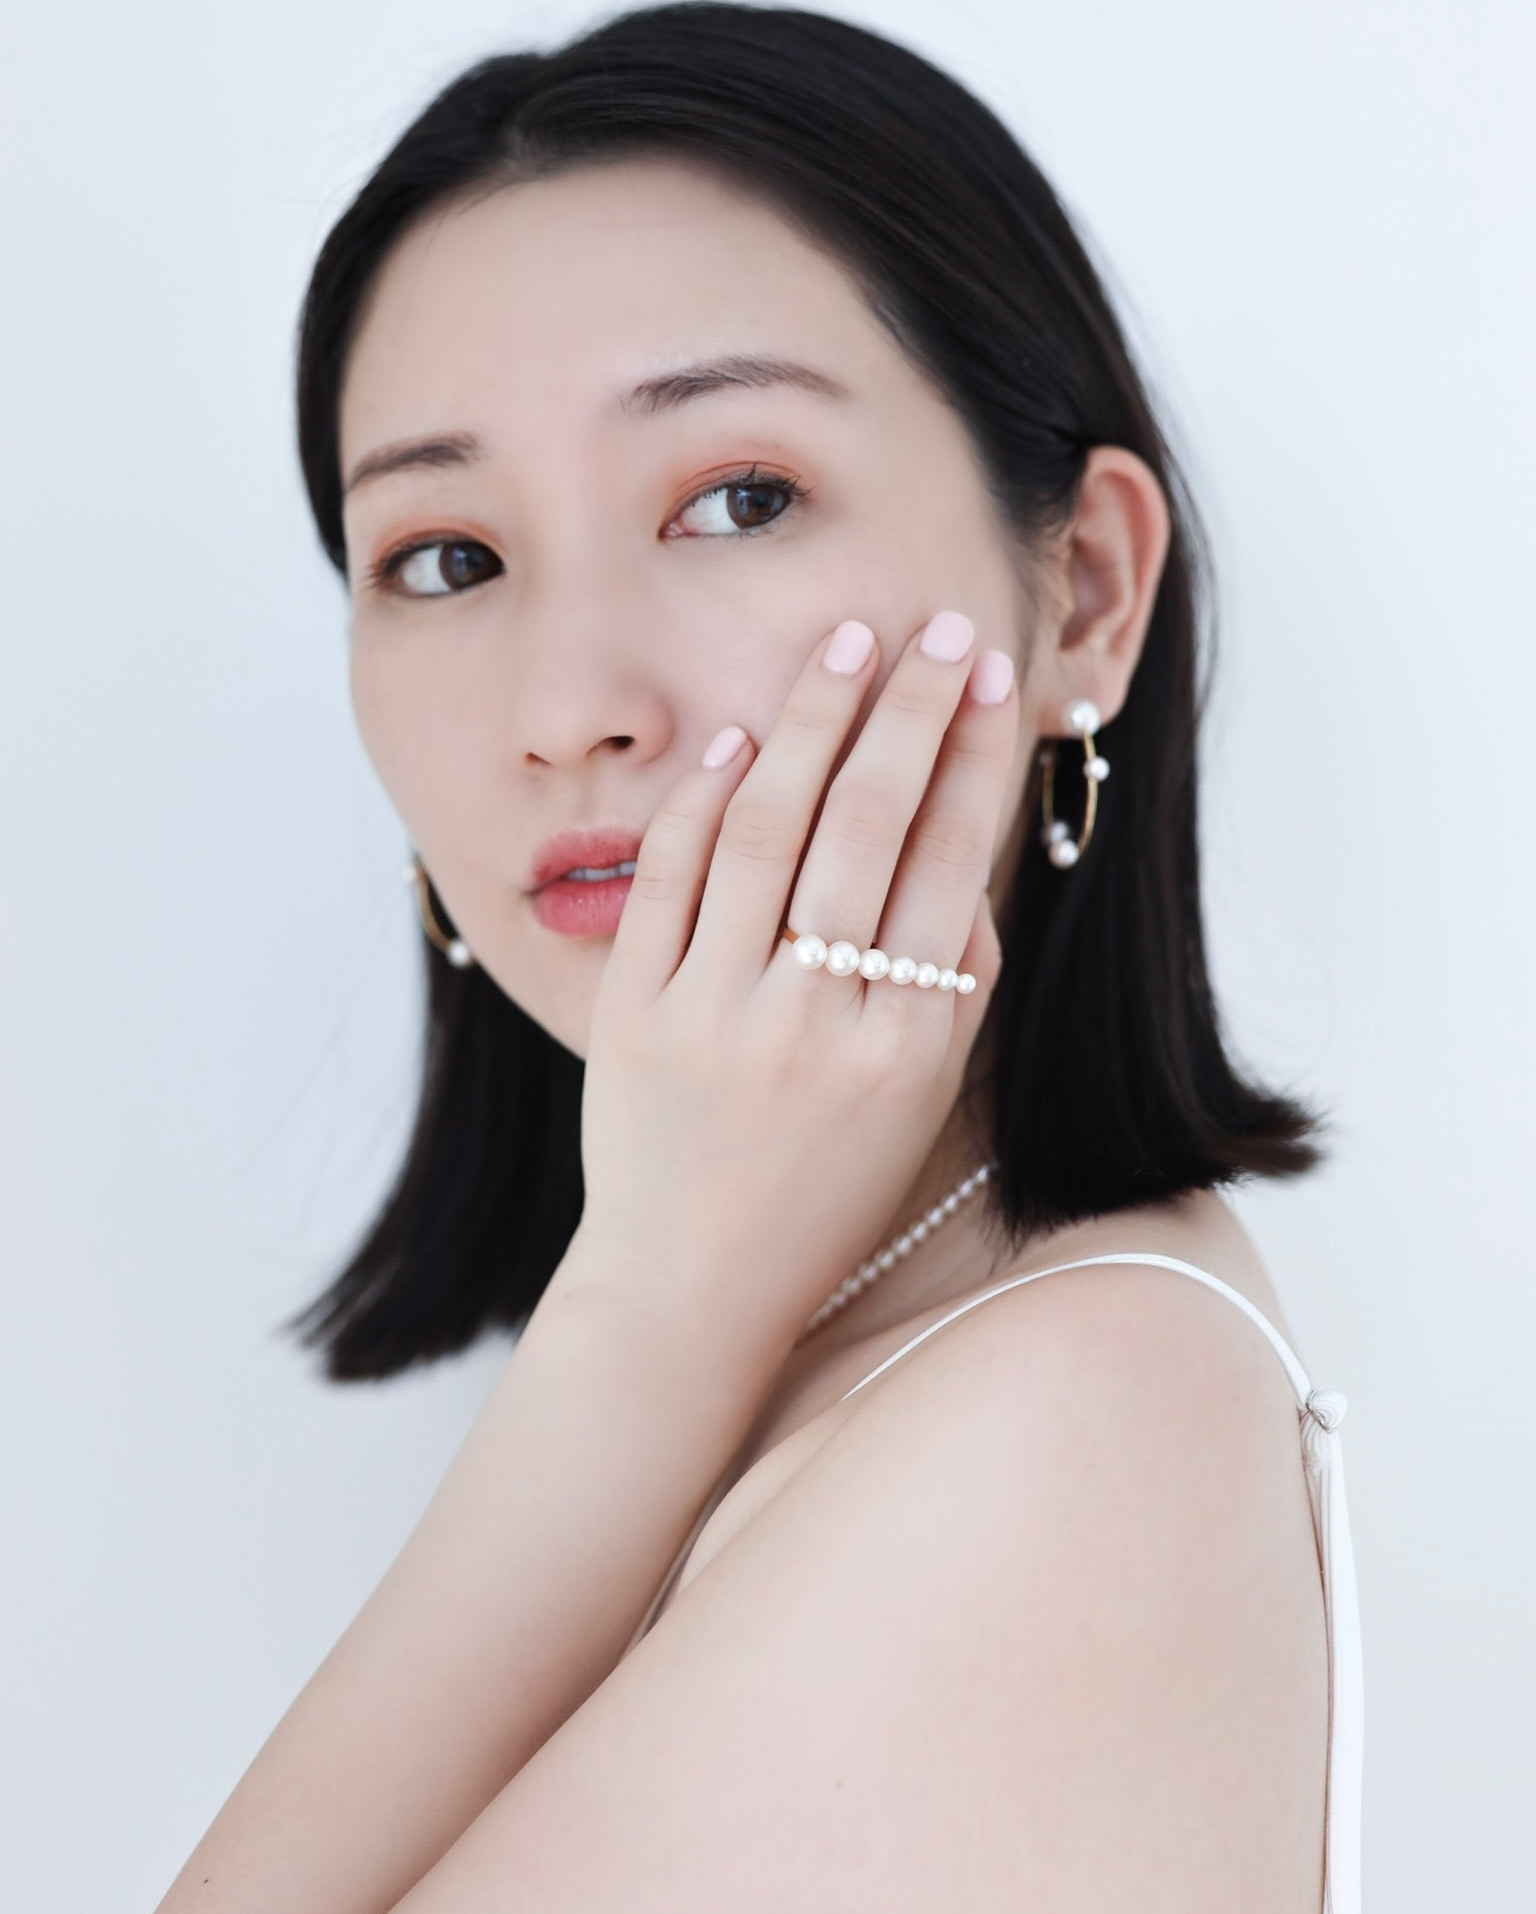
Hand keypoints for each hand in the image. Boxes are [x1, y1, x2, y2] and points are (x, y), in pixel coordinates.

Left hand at [569, 610, 1019, 1362]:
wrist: (691, 1283)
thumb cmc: (822, 1186)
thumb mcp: (919, 1100)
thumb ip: (954, 984)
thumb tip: (963, 859)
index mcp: (906, 1046)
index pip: (948, 861)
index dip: (974, 756)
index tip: (990, 674)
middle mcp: (817, 1024)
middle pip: (867, 826)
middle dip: (910, 710)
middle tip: (936, 630)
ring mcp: (719, 1014)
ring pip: (769, 831)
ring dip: (812, 722)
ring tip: (845, 644)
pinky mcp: (635, 1014)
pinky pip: (672, 879)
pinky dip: (705, 799)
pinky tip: (738, 736)